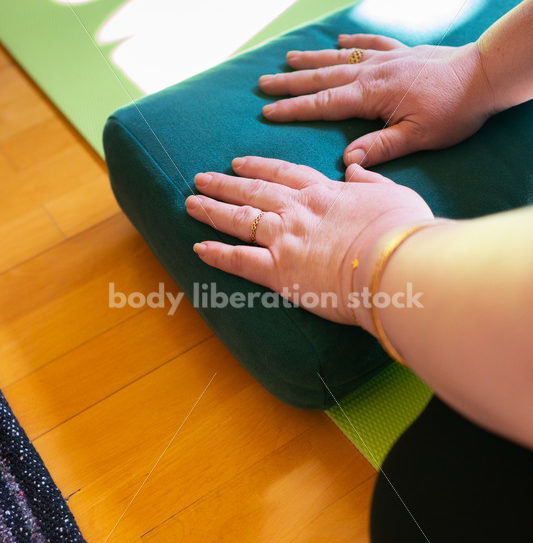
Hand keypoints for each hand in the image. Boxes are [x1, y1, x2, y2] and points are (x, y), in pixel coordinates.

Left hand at [186, 157, 433, 327]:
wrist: (398, 263)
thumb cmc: (404, 231)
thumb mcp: (394, 193)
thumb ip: (370, 180)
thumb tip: (354, 167)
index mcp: (324, 192)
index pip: (283, 174)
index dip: (258, 166)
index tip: (239, 162)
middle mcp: (297, 210)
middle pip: (252, 191)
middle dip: (224, 183)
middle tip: (201, 177)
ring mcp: (284, 239)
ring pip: (239, 219)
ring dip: (212, 210)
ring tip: (191, 202)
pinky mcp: (278, 271)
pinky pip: (239, 261)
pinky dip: (217, 255)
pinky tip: (198, 248)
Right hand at [258, 34, 495, 166]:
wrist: (484, 77)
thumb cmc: (452, 112)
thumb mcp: (417, 137)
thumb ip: (380, 147)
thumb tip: (348, 160)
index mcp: (371, 95)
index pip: (323, 103)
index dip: (293, 109)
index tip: (267, 111)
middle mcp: (372, 73)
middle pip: (323, 77)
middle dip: (291, 82)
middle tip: (264, 83)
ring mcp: (387, 59)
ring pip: (341, 58)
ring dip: (313, 60)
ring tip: (288, 59)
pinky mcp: (402, 53)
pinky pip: (371, 42)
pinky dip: (353, 41)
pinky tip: (339, 40)